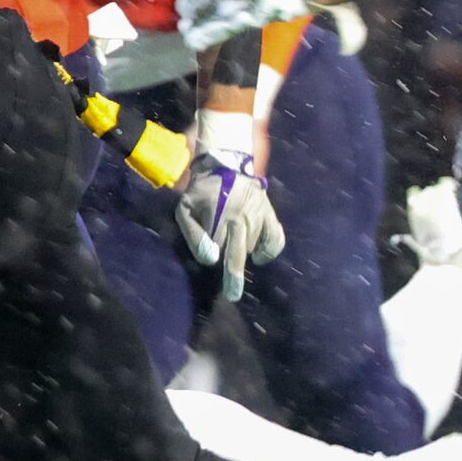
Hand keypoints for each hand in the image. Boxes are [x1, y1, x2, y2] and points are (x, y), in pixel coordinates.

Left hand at [175, 152, 285, 300]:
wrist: (228, 164)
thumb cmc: (202, 190)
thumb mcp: (185, 207)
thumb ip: (193, 234)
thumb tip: (210, 258)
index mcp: (219, 213)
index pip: (216, 246)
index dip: (211, 254)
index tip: (210, 258)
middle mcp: (241, 217)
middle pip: (238, 253)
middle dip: (233, 276)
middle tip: (233, 296)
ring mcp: (259, 216)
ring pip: (253, 248)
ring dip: (243, 253)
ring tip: (236, 248)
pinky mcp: (270, 215)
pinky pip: (276, 240)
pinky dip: (269, 250)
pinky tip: (258, 254)